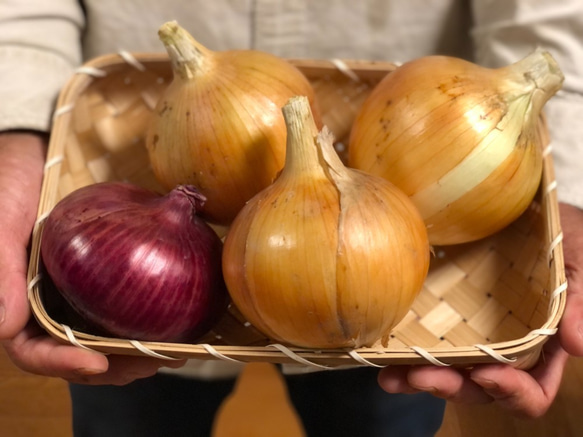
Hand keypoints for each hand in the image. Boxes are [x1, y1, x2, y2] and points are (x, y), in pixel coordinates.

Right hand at [0, 132, 184, 384]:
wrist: (32, 151)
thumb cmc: (7, 182)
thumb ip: (0, 274)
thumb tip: (5, 329)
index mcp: (14, 299)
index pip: (32, 349)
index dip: (61, 363)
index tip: (99, 363)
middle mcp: (45, 303)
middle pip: (75, 352)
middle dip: (113, 367)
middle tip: (153, 361)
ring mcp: (74, 291)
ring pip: (102, 335)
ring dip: (134, 351)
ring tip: (171, 351)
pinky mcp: (100, 275)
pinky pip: (121, 303)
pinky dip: (144, 317)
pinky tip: (175, 317)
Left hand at [378, 202, 582, 417]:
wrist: (525, 211)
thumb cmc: (559, 238)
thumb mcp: (574, 263)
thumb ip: (577, 301)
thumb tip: (578, 346)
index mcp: (540, 347)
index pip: (532, 391)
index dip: (511, 392)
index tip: (486, 373)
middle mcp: (502, 349)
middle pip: (479, 388)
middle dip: (451, 386)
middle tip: (420, 376)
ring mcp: (470, 334)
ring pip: (447, 372)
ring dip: (419, 378)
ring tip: (390, 376)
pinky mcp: (443, 316)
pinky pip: (424, 344)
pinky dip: (403, 355)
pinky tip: (379, 354)